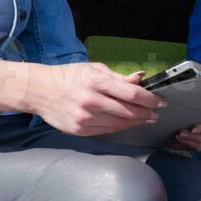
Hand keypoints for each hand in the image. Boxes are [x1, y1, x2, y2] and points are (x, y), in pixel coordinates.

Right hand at [0, 60, 162, 136]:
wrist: (40, 91)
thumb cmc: (69, 77)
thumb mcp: (94, 69)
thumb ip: (119, 77)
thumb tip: (141, 79)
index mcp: (95, 81)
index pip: (131, 94)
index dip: (149, 100)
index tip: (160, 102)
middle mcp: (90, 101)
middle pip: (128, 111)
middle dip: (146, 113)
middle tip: (156, 112)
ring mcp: (85, 118)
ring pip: (119, 124)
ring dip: (136, 122)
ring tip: (145, 118)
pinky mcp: (80, 130)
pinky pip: (107, 131)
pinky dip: (120, 127)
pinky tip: (127, 123)